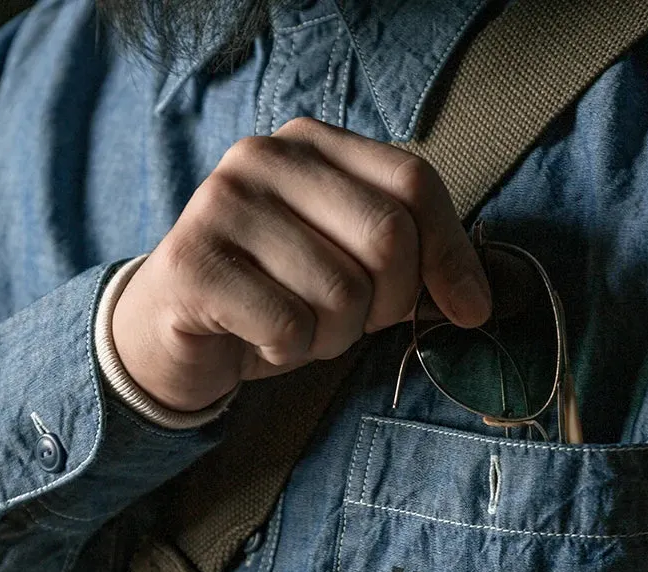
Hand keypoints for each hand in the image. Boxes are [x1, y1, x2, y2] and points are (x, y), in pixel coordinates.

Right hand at [110, 116, 492, 412]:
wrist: (169, 333)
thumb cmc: (272, 297)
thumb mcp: (348, 267)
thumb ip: (408, 260)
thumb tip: (478, 302)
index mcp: (312, 143)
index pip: (414, 182)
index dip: (452, 254)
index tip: (470, 311)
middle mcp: (264, 158)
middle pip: (386, 236)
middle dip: (389, 303)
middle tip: (357, 324)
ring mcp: (223, 205)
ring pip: (341, 293)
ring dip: (332, 338)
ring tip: (297, 329)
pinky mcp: (195, 263)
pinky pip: (289, 326)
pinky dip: (288, 352)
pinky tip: (259, 340)